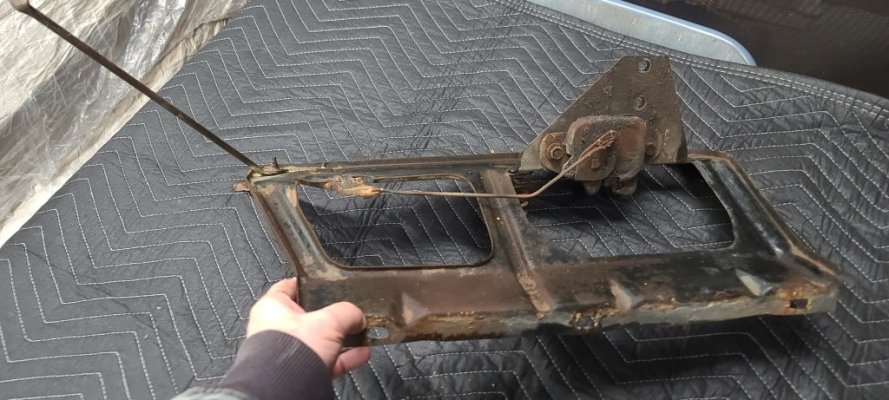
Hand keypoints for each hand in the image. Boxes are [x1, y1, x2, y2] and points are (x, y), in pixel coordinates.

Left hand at [246, 277, 370, 376]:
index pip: (290, 287)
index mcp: (272, 308)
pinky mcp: (299, 372)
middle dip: (333, 316)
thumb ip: (347, 312)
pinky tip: (360, 354)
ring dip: (342, 339)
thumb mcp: (329, 320)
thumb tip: (358, 316)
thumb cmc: (290, 350)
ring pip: (320, 341)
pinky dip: (344, 358)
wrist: (287, 387)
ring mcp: (288, 352)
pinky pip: (326, 361)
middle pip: (310, 316)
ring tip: (361, 334)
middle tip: (350, 313)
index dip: (309, 283)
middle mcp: (275, 329)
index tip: (324, 282)